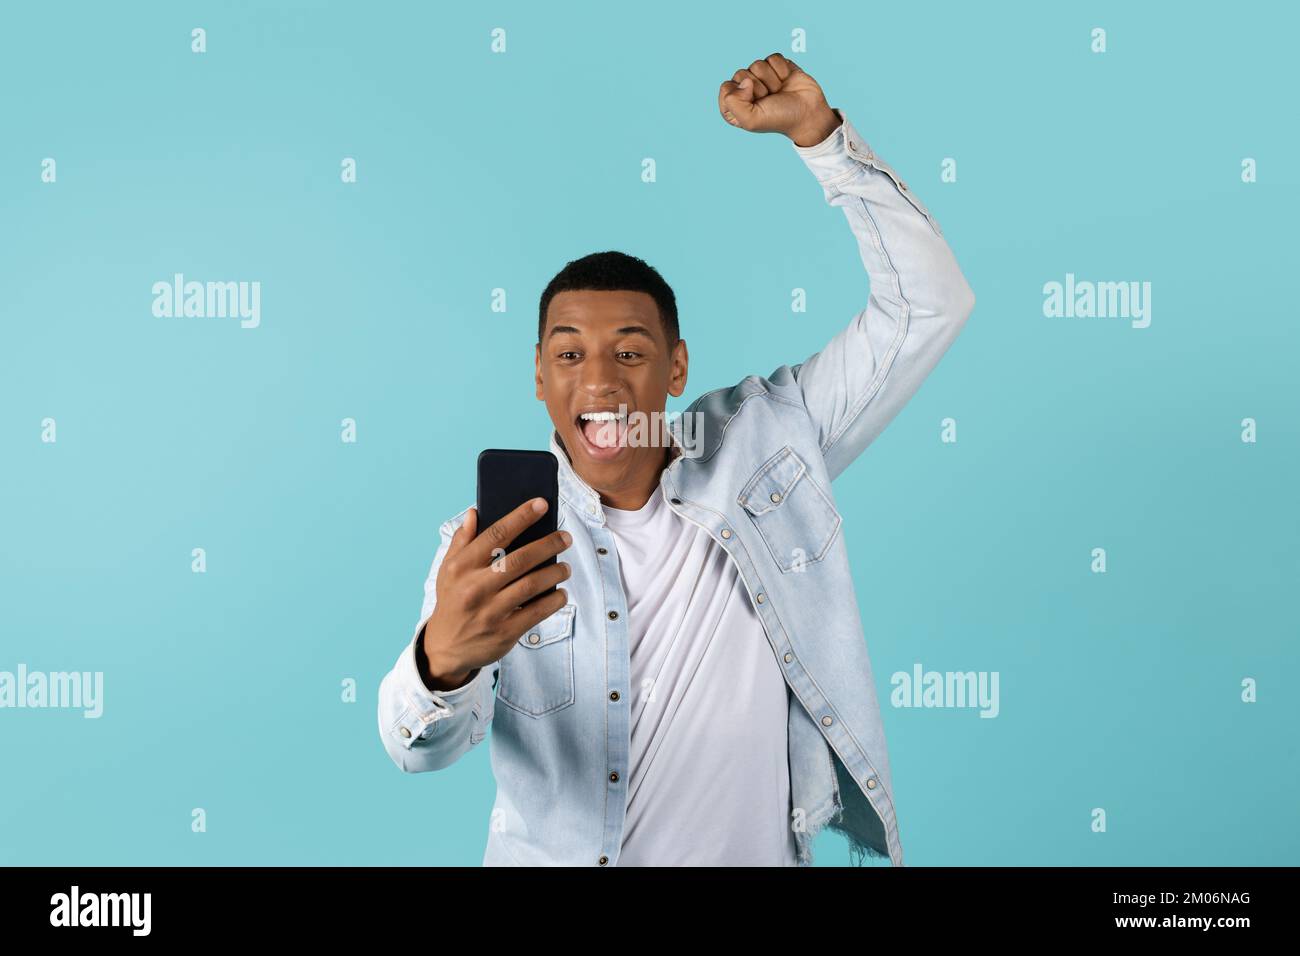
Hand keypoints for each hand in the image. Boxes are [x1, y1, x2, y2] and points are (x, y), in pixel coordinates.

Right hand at [420, 498, 571, 690]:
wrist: (445, 647)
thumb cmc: (452, 601)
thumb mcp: (448, 570)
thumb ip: (462, 541)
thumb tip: (475, 512)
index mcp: (461, 567)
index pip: (496, 534)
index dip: (521, 516)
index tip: (542, 504)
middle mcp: (475, 587)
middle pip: (520, 559)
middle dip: (548, 544)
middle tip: (565, 537)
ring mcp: (490, 611)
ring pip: (532, 585)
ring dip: (555, 572)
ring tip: (565, 567)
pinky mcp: (505, 632)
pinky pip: (537, 612)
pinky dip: (554, 600)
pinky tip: (560, 593)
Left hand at [717, 53, 840, 146]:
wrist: (808, 114)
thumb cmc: (779, 119)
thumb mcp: (751, 120)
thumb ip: (734, 103)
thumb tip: (744, 81)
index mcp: (736, 105)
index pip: (726, 88)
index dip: (740, 95)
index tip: (754, 104)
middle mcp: (746, 90)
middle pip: (741, 74)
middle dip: (758, 87)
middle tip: (769, 99)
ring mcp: (762, 77)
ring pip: (757, 64)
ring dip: (771, 80)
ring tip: (779, 91)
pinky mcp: (777, 66)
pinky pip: (773, 57)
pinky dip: (781, 69)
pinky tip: (786, 80)